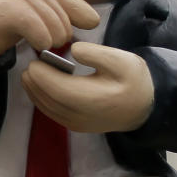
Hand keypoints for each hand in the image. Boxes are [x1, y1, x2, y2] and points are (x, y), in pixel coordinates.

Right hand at [0, 0, 99, 55]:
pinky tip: (33, 44)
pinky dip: (40, 42)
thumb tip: (94, 20)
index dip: (76, 20)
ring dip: (49, 43)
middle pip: (65, 21)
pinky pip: (40, 33)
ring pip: (55, 29)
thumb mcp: (39, 12)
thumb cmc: (9, 20)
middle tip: (43, 41)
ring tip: (36, 43)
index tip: (64, 33)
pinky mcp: (11, 10)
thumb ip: (65, 13)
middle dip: (59, 37)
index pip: (74, 5)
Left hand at [22, 42, 153, 132]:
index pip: (58, 89)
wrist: (144, 106)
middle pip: (48, 99)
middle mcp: (82, 116)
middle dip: (35, 80)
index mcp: (94, 100)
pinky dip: (39, 98)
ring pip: (45, 107)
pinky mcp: (74, 126)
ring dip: (34, 88)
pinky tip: (37, 83)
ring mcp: (77, 124)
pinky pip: (50, 112)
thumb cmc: (133, 80)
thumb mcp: (121, 60)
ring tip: (32, 69)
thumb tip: (72, 50)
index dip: (42, 75)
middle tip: (31, 60)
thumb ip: (95, 53)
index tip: (36, 59)